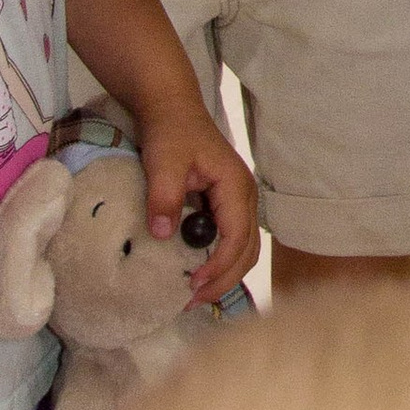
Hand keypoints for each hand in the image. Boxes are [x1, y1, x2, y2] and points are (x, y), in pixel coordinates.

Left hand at [136, 103, 259, 304]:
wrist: (171, 108)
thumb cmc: (171, 132)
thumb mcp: (164, 162)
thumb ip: (164, 196)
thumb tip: (162, 235)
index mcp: (235, 186)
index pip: (237, 236)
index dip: (219, 265)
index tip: (193, 284)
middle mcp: (244, 197)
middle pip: (247, 250)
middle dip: (224, 279)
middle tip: (192, 301)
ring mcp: (238, 201)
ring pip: (243, 248)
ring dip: (224, 274)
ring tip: (194, 294)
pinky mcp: (226, 205)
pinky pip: (231, 240)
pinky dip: (220, 262)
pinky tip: (197, 272)